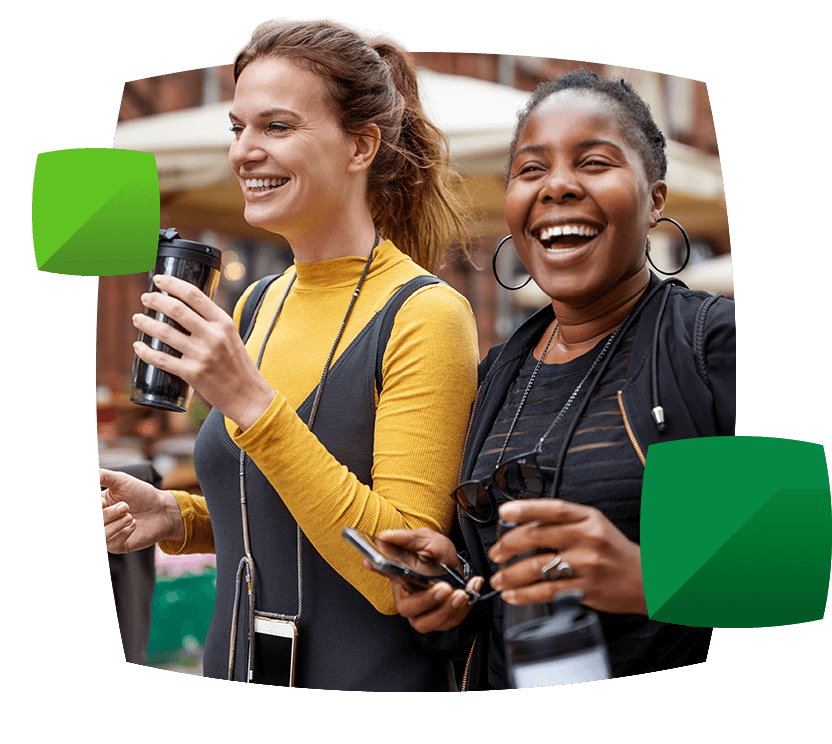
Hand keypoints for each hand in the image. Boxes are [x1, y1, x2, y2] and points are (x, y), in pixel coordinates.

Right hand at [101, 469, 183, 553]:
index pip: (88, 511)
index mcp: (98, 506)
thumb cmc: (142, 493)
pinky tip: (134, 524)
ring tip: (131, 516)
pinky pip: (111, 545)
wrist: (162, 508)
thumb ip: (101, 476)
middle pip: (95, 521)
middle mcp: (100, 521)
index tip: (104, 501)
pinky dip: (123, 533)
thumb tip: (94, 473)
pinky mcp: (119, 546)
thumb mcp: (120, 480)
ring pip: (101, 535)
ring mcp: (108, 535)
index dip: (98, 506)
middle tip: (126, 506)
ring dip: (116, 524)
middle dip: (108, 514)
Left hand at [132, 274, 275, 429]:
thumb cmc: (239, 366)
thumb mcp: (232, 337)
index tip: (159, 280)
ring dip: (146, 323)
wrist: (248, 396)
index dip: (173, 284)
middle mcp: (213, 336)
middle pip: (177, 310)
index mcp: (224, 323)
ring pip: (165, 332)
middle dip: (156, 300)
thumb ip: (213, 324)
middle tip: (146, 298)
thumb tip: (187, 310)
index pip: (195, 295)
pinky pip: (162, 359)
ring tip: (137, 318)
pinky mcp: (192, 374)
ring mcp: (202, 355)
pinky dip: (146, 351)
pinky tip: (138, 346)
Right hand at [364, 529, 483, 632]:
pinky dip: (464, 608)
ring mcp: (424, 612)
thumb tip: (384, 537)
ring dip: (447, 609)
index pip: (383, 572)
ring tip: (462, 593)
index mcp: (399, 576)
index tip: (375, 562)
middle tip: (445, 587)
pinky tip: (471, 590)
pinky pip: (450, 621)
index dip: (379, 570)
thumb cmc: (437, 553)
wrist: (456, 564)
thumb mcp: (426, 540)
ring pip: (429, 623)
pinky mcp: (441, 619)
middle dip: (428, 601)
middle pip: (408, 609)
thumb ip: (407, 539)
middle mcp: (408, 597)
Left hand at [489, 499, 647, 615]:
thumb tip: (524, 521)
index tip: (504, 512)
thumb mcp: (594, 525)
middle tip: (496, 553)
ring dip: (511, 574)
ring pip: (538, 566)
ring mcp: (587, 565)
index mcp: (588, 518)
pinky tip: (513, 595)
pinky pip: (546, 591)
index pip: (552, 509)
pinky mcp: (585, 589)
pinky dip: (524, 594)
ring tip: (499, 578)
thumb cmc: (614, 550)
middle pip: (537, 536)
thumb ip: (565, 521)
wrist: (647, 579)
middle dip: (508, 545)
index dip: (525, 509)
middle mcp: (587, 538)